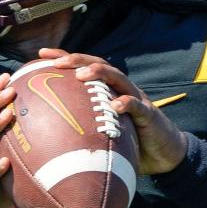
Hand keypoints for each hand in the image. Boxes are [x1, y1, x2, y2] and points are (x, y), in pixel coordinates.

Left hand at [40, 48, 187, 173]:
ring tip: (81, 75)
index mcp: (108, 90)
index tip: (42, 53)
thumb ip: (83, 126)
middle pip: (100, 65)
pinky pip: (137, 106)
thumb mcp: (103, 130)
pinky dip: (126, 103)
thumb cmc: (129, 141)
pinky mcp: (149, 115)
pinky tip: (115, 105)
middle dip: (78, 60)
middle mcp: (121, 89)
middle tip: (57, 62)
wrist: (164, 153)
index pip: (85, 67)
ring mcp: (137, 99)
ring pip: (118, 78)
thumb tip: (47, 135)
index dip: (65, 57)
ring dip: (99, 74)